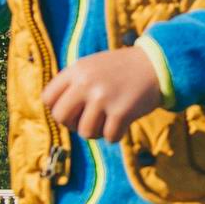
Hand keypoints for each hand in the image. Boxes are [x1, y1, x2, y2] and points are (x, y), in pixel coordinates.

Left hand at [41, 46, 163, 141]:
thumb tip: (57, 114)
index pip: (48, 99)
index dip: (59, 108)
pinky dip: (116, 135)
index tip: (75, 109)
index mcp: (76, 70)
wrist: (156, 65)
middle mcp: (86, 83)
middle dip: (74, 124)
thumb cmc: (121, 70)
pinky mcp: (121, 111)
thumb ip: (72, 85)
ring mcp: (103, 97)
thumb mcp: (92, 67)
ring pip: (85, 132)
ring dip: (98, 132)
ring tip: (108, 121)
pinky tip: (123, 124)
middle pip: (61, 117)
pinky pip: (109, 137)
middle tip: (90, 120)